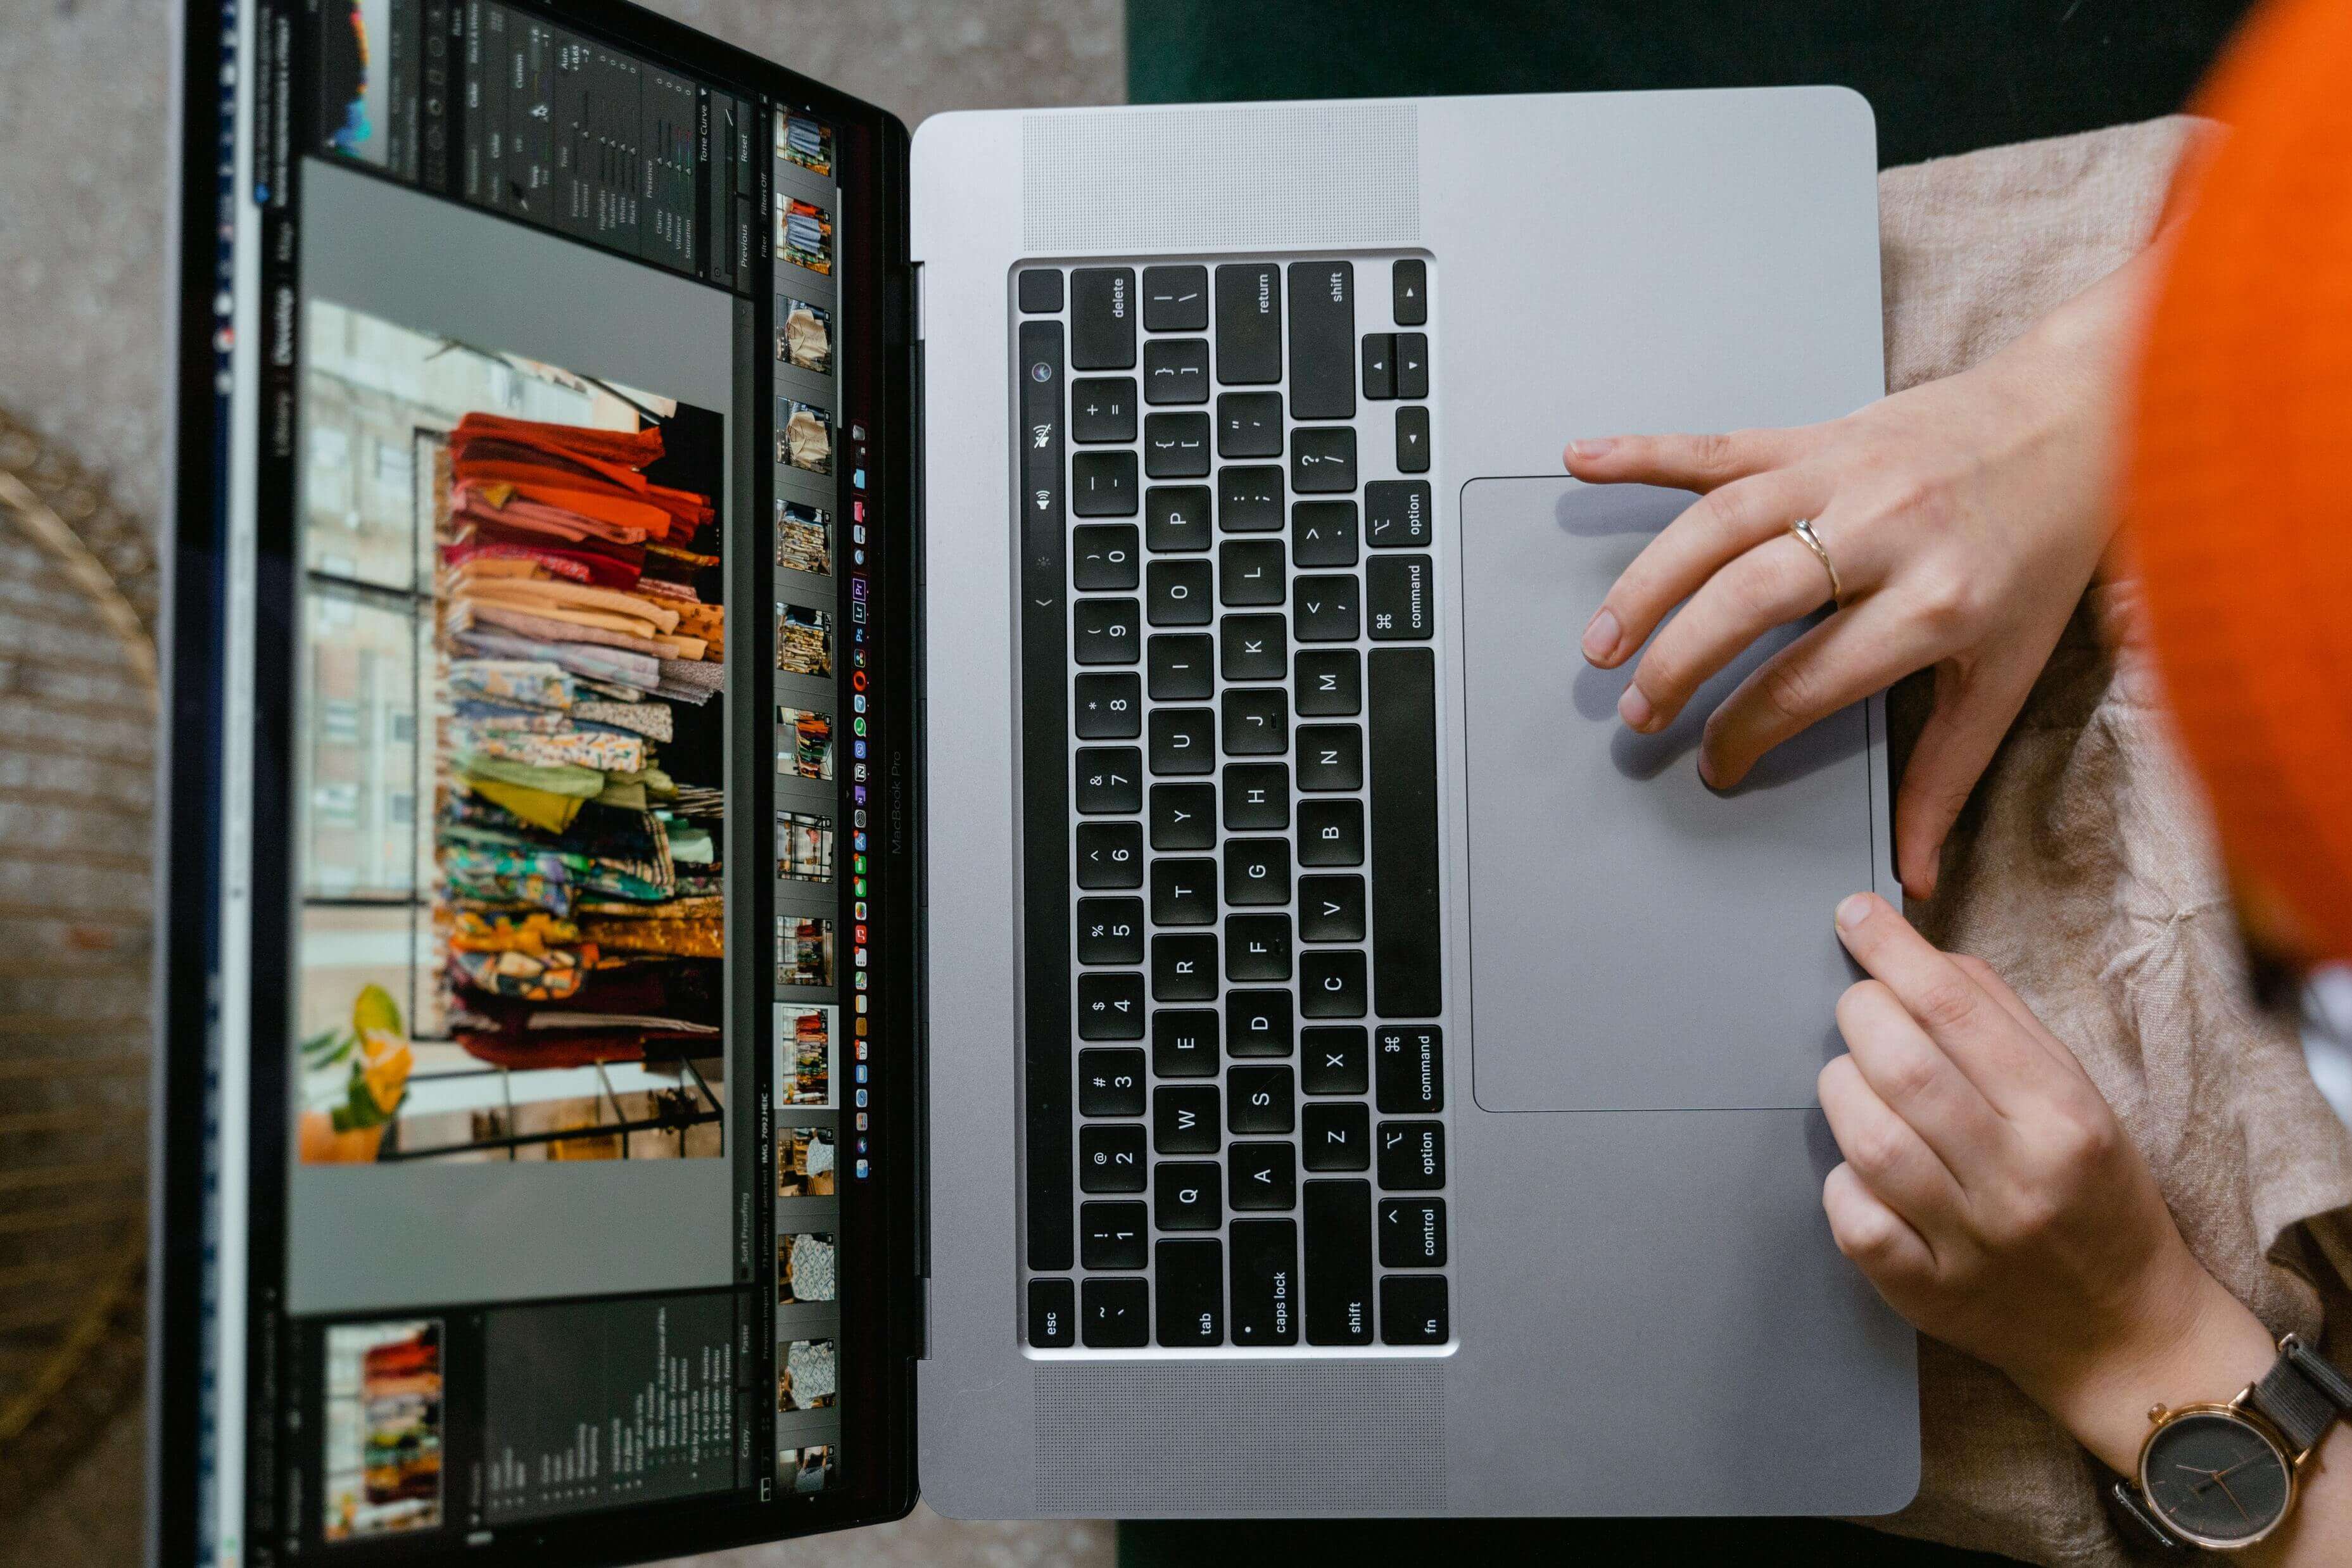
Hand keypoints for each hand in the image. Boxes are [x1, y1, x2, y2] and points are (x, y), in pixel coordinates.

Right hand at [1565, 245, 2163, 896]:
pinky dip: (1645, 450)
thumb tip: (1916, 873)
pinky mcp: (1822, 433)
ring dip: (1648, 583)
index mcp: (1937, 602)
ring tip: (1604, 642)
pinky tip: (1586, 459)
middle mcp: (1885, 530)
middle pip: (1749, 600)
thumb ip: (1948, 773)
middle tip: (1639, 715)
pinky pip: (1721, 444)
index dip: (1746, 732)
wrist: (2091, 418)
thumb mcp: (2010, 671)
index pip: (1808, 681)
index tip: (1715, 764)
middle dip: (1679, 665)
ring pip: (1719, 526)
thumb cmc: (2047, 547)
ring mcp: (1846, 472)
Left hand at [1817, 892, 2276, 1472]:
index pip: (1958, 1011)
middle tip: (1860, 1009)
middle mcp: (2018, 1177)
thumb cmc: (2093, 1194)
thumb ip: (2003, 1022)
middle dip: (1860, 1014)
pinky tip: (1863, 1167)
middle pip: (1901, 1066)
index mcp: (2064, 1116)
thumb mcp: (2078, 1097)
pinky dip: (1843, 1181)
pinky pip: (1851, 1216)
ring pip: (1867, 1137)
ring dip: (1841, 1091)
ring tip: (1856, 1082)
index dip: (1893, 952)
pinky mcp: (1924, 1292)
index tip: (1854, 915)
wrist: (2126, 1334)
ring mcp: (1968, 1241)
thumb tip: (1922, 959)